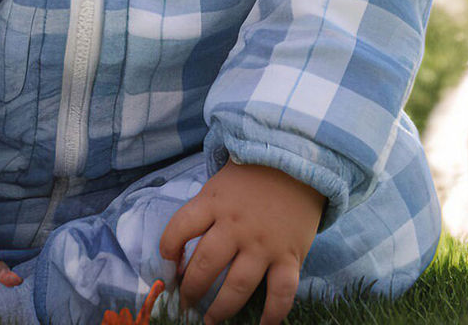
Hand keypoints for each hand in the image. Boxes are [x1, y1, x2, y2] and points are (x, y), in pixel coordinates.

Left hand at [159, 162, 324, 324]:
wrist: (299, 160)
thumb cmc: (254, 175)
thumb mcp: (221, 183)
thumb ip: (205, 210)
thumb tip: (184, 247)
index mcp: (215, 202)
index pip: (180, 228)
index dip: (168, 249)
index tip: (168, 266)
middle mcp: (236, 225)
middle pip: (205, 265)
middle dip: (191, 290)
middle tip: (186, 302)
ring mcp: (264, 243)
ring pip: (238, 286)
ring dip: (221, 309)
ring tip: (210, 320)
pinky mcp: (290, 255)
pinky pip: (281, 292)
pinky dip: (272, 314)